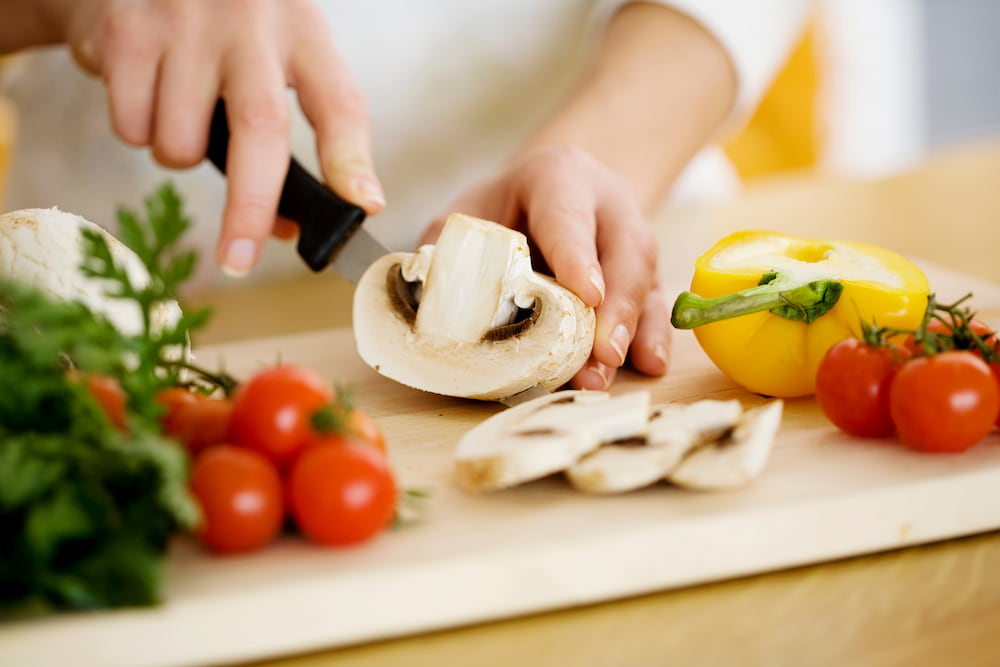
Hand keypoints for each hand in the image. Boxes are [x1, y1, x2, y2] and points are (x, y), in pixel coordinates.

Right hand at [39, 0, 383, 275]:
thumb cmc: (220, 30)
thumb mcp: (272, 57)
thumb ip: (285, 133)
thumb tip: (284, 228)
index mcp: (302, 32)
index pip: (340, 103)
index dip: (352, 161)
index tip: (364, 207)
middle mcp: (252, 23)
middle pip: (261, 130)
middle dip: (250, 208)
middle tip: (239, 260)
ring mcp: (187, 23)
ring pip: (182, 143)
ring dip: (179, 156)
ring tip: (181, 115)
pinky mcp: (128, 31)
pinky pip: (131, 126)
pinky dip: (136, 130)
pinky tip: (144, 89)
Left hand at [420, 145, 670, 389]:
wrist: (552, 189)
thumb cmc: (504, 207)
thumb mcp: (469, 212)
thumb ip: (449, 250)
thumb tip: (425, 303)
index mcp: (559, 177)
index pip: (569, 217)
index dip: (577, 257)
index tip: (586, 296)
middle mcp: (606, 203)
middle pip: (624, 250)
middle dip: (616, 306)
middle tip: (602, 354)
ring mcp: (632, 234)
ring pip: (645, 277)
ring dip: (631, 329)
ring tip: (610, 373)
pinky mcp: (646, 269)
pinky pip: (657, 299)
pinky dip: (654, 334)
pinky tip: (650, 364)